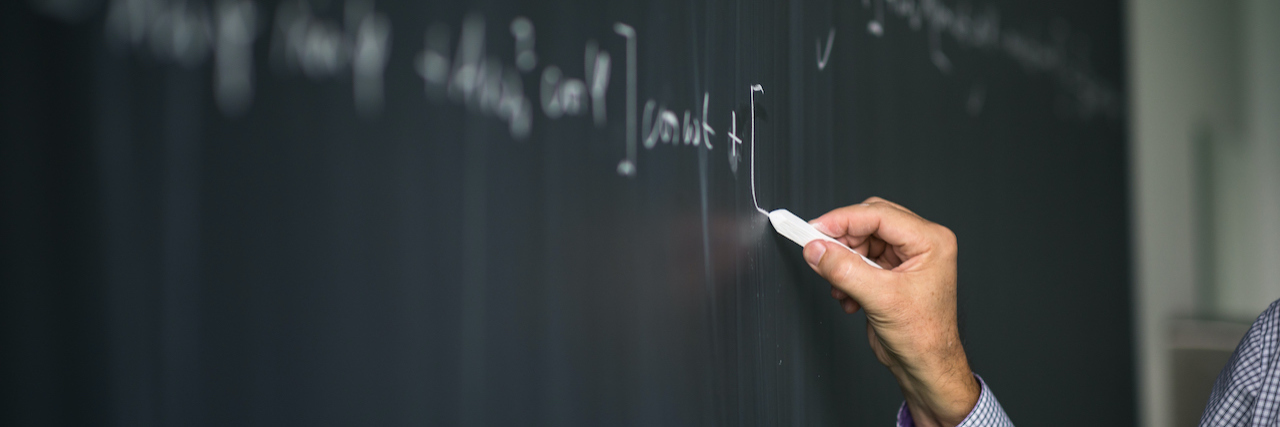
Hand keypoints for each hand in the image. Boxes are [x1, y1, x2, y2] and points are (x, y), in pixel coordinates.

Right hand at [803, 197, 978, 426]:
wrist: (925, 366)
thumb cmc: (924, 337)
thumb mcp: (881, 299)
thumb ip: (844, 270)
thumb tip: (817, 249)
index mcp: (930, 241)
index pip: (878, 215)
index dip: (842, 220)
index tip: (814, 229)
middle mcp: (920, 245)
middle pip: (868, 223)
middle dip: (842, 241)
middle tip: (818, 251)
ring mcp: (905, 258)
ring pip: (861, 242)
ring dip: (843, 262)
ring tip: (840, 286)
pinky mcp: (890, 272)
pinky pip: (859, 259)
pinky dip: (846, 275)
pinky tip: (848, 296)